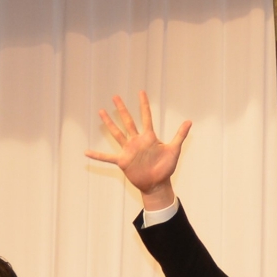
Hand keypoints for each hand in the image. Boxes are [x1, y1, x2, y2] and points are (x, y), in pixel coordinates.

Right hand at [85, 91, 190, 210]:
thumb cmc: (166, 168)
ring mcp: (128, 150)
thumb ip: (180, 135)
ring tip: (101, 111)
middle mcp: (137, 141)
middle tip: (115, 96)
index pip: (146, 117)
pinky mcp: (123, 161)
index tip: (141, 92)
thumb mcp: (174, 150)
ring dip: (109, 123)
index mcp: (149, 137)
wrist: (158, 184)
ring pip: (117, 133)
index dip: (144, 104)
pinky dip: (97, 155)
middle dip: (122, 109)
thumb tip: (189, 121)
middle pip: (128, 121)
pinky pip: (107, 157)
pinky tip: (87, 152)